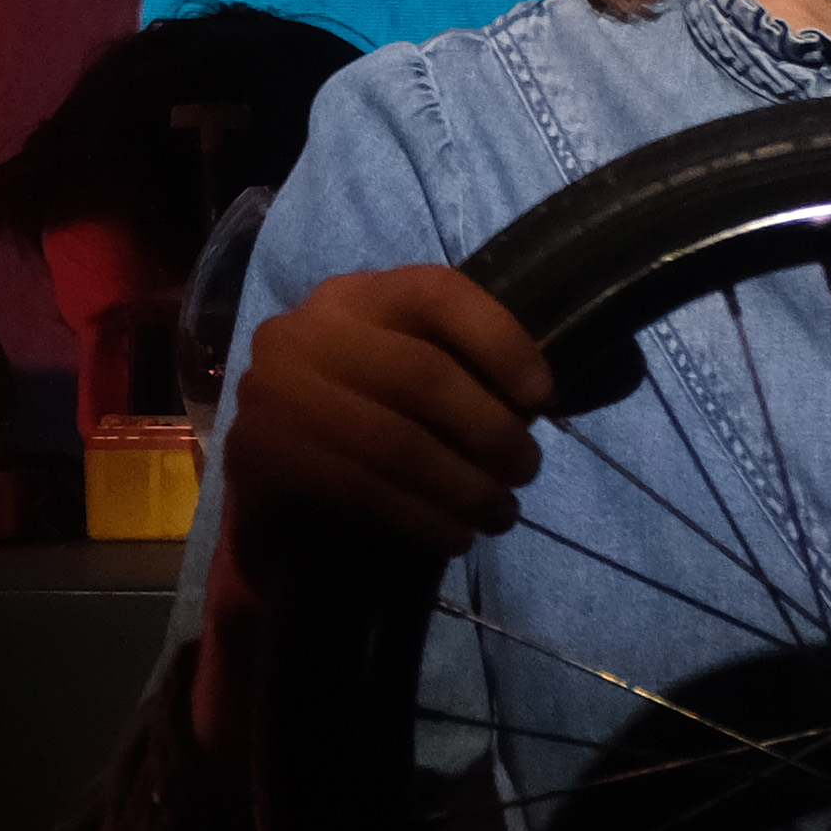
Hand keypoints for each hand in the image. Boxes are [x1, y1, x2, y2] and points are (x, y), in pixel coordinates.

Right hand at [190, 267, 547, 750]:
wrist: (276, 508)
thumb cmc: (366, 438)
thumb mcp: (414, 388)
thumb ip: (471, 376)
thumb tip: (573, 386)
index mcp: (356, 297)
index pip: (434, 292)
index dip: (499, 340)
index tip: (544, 395)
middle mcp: (305, 329)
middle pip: (419, 372)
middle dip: (488, 430)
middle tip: (525, 473)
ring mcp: (271, 391)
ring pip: (393, 438)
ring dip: (462, 485)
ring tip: (500, 514)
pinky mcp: (257, 455)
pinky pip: (358, 487)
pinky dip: (420, 517)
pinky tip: (455, 537)